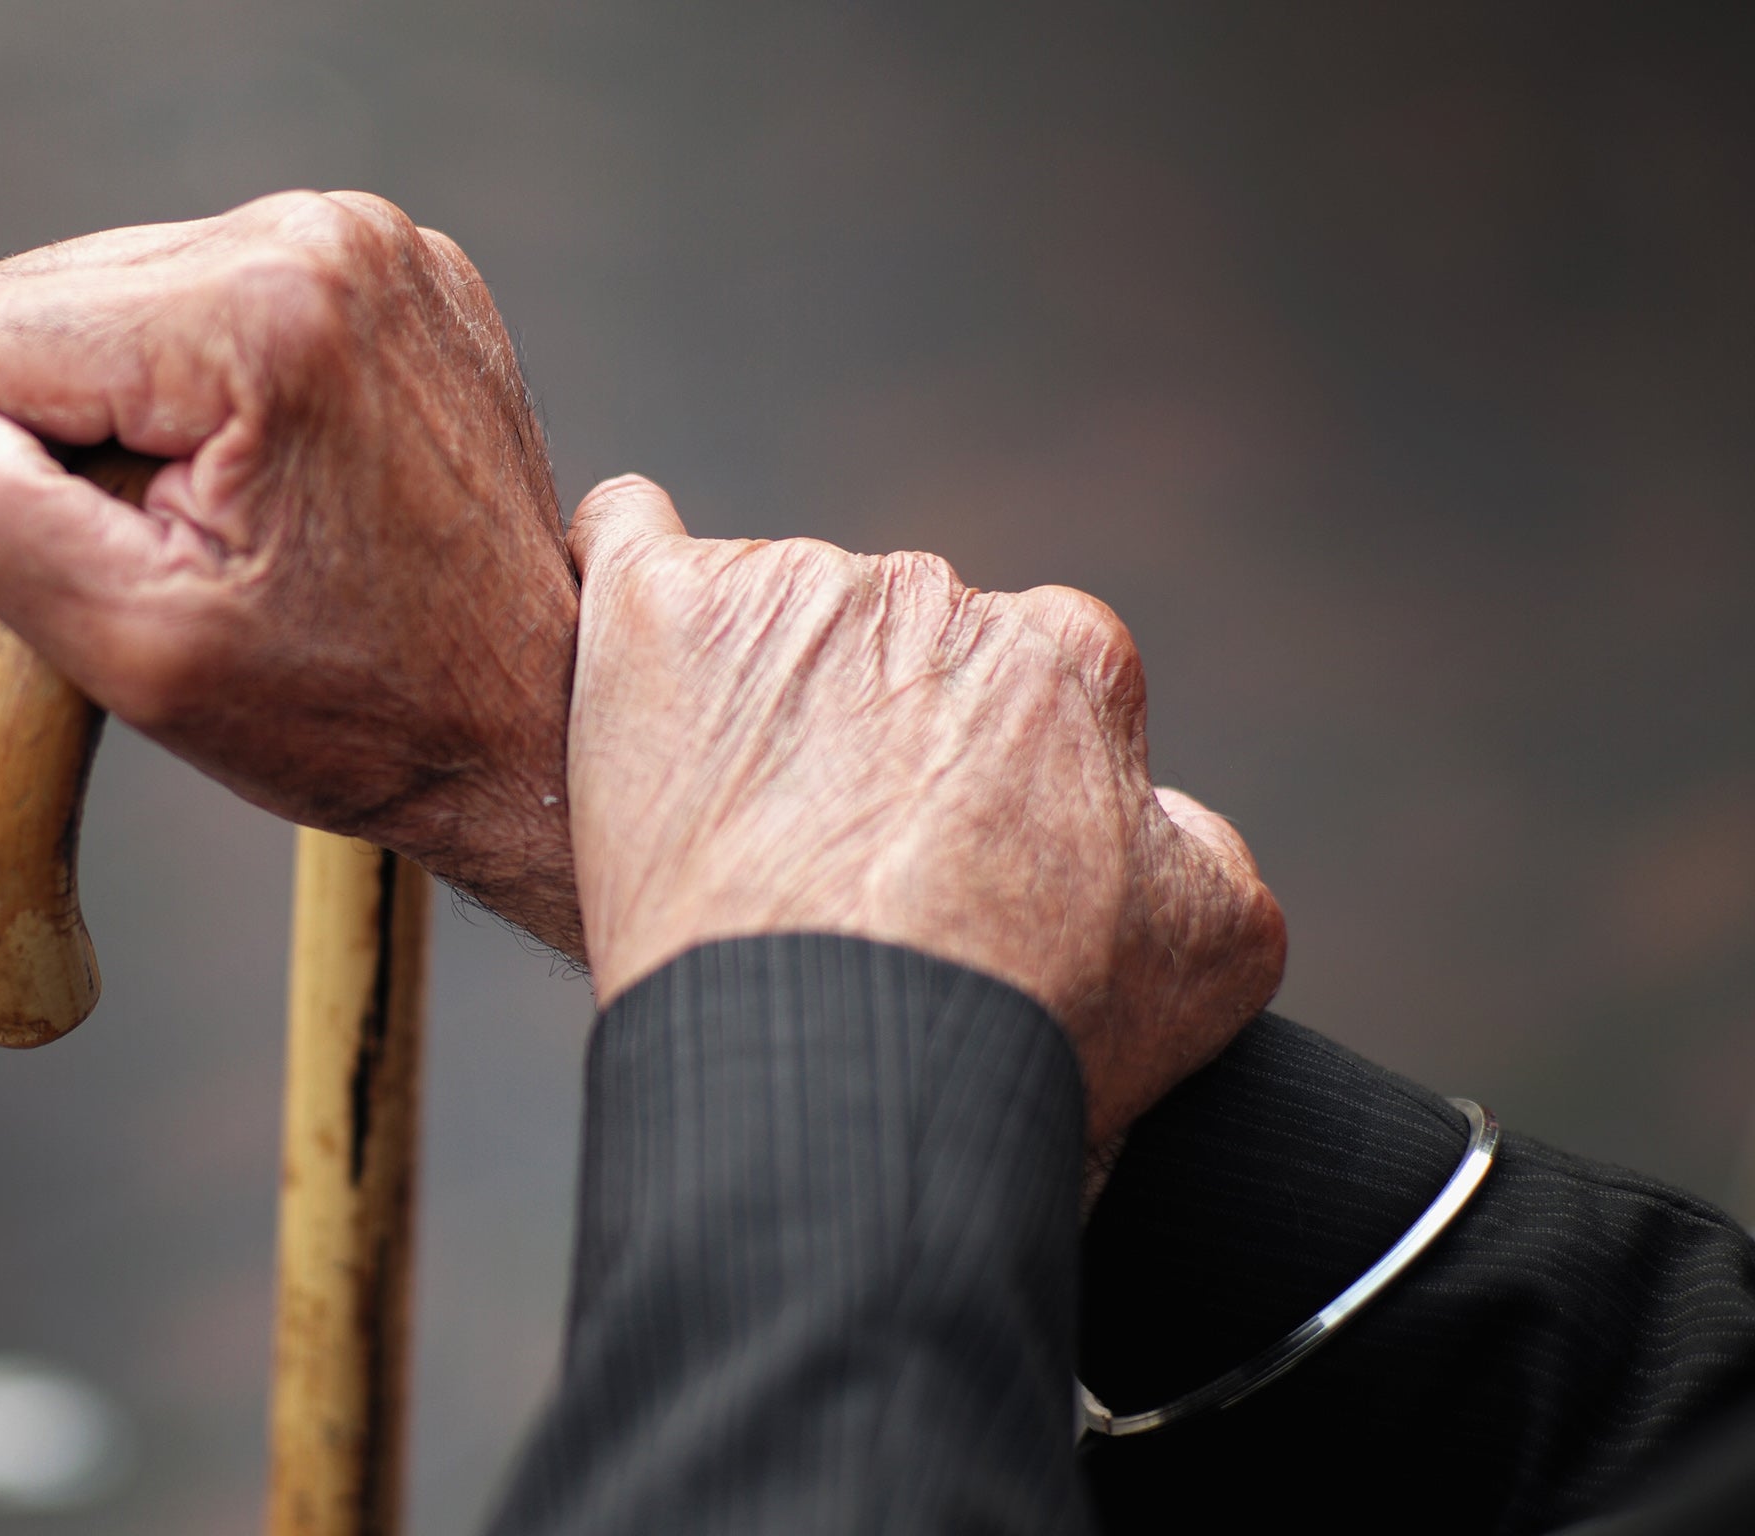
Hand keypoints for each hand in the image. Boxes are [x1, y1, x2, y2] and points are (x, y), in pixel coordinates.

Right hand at [0, 191, 581, 954]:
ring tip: (268, 518)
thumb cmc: (355, 707)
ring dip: (162, 414)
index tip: (150, 551)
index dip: (30, 472)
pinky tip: (308, 479)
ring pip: (133, 300)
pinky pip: (227, 303)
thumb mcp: (140, 649)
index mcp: (260, 308)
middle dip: (98, 434)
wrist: (526, 723)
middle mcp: (329, 235)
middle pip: (60, 302)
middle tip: (214, 544)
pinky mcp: (404, 274)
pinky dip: (234, 392)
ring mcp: (382, 245)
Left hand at [565, 476, 1285, 1146]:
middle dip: (862, 734)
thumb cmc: (1023, 1032)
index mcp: (1064, 659)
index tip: (937, 861)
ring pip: (766, 618)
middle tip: (823, 868)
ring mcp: (792, 593)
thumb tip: (1161, 809)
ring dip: (749, 695)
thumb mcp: (1211, 952)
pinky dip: (617, 569)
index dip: (981, 779)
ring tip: (720, 836)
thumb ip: (1202, 849)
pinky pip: (625, 535)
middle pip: (886, 648)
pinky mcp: (660, 613)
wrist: (844, 1076)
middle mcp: (934, 596)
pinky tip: (613, 636)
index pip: (1021, 681)